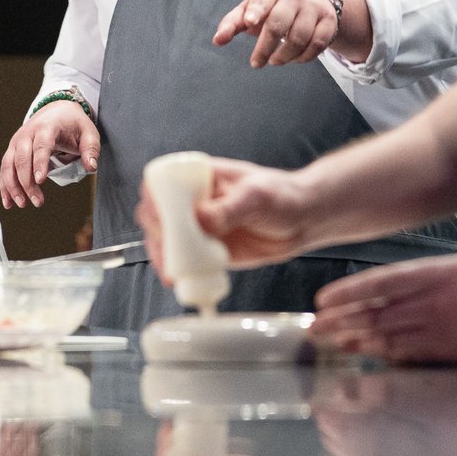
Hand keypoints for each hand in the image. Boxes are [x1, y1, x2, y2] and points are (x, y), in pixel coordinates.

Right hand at [0, 104, 99, 209]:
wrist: (56, 111)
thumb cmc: (72, 123)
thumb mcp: (88, 132)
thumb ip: (91, 149)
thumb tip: (91, 167)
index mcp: (47, 127)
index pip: (41, 146)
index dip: (39, 163)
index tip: (40, 181)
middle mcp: (28, 133)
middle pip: (22, 158)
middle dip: (26, 182)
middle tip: (37, 201)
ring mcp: (17, 141)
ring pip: (8, 165)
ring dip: (13, 186)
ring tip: (22, 204)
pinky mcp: (12, 150)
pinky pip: (5, 169)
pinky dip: (5, 186)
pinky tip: (9, 202)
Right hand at [137, 156, 309, 280]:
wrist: (302, 221)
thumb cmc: (282, 196)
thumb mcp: (255, 198)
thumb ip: (227, 209)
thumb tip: (199, 219)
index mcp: (201, 177)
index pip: (164, 183)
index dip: (153, 200)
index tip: (157, 219)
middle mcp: (195, 201)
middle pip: (157, 215)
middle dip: (156, 234)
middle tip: (166, 251)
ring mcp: (199, 227)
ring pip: (166, 241)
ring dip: (163, 256)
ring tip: (172, 271)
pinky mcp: (206, 250)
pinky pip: (184, 260)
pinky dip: (178, 270)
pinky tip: (179, 278)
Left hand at [213, 0, 338, 67]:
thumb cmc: (273, 6)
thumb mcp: (253, 8)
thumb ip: (233, 23)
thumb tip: (217, 41)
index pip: (262, 0)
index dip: (255, 11)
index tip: (249, 22)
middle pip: (278, 24)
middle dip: (265, 47)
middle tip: (256, 63)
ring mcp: (313, 8)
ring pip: (299, 38)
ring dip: (284, 56)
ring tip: (275, 60)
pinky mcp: (329, 22)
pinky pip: (317, 45)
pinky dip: (304, 57)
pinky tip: (294, 58)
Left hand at [311, 249, 456, 364]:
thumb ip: (434, 272)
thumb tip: (408, 281)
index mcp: (436, 270)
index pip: (379, 281)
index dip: (347, 292)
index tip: (324, 300)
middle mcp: (431, 297)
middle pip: (375, 310)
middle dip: (342, 320)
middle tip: (317, 328)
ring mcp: (440, 326)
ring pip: (386, 335)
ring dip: (356, 341)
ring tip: (333, 344)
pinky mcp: (450, 352)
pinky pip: (408, 356)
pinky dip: (384, 358)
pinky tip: (366, 360)